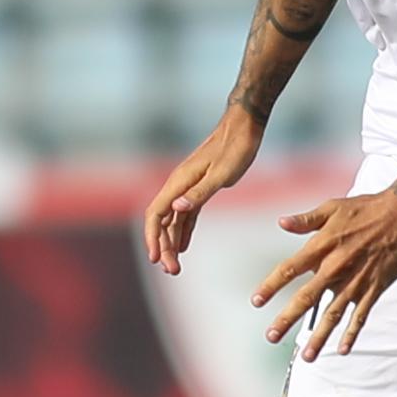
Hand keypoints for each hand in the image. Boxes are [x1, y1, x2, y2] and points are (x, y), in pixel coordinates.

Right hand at [143, 108, 264, 275]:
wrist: (244, 126)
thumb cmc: (236, 147)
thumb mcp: (222, 173)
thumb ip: (199, 193)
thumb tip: (176, 209)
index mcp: (179, 182)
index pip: (156, 214)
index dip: (152, 237)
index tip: (156, 259)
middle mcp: (178, 185)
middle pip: (162, 221)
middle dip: (163, 247)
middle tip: (172, 271)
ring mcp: (187, 187)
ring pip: (172, 220)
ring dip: (172, 243)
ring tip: (176, 266)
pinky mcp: (199, 188)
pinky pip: (186, 215)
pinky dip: (183, 231)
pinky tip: (184, 247)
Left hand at [253, 182, 396, 359]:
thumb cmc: (366, 209)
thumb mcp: (331, 208)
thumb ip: (305, 220)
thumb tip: (281, 222)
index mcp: (321, 247)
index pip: (289, 270)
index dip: (270, 286)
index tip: (256, 301)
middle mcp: (335, 268)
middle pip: (305, 299)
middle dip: (286, 319)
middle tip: (271, 336)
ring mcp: (355, 282)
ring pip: (333, 315)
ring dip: (320, 338)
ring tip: (308, 357)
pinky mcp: (373, 289)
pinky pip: (360, 316)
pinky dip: (352, 334)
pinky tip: (343, 349)